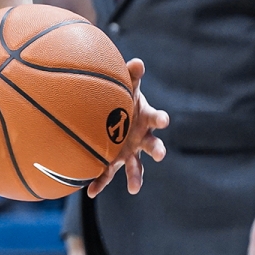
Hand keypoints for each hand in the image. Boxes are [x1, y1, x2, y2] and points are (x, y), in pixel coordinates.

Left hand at [87, 58, 168, 197]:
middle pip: (152, 145)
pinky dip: (100, 182)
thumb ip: (132, 76)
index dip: (160, 118)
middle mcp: (141, 138)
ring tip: (134, 188)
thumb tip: (137, 62)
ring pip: (135, 166)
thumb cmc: (123, 97)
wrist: (113, 112)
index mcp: (145, 119)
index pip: (156, 118)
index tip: (164, 120)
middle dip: (156, 150)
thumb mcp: (127, 85)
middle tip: (161, 154)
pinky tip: (90, 192)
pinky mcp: (115, 161)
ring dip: (136, 177)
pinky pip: (107, 173)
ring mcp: (129, 152)